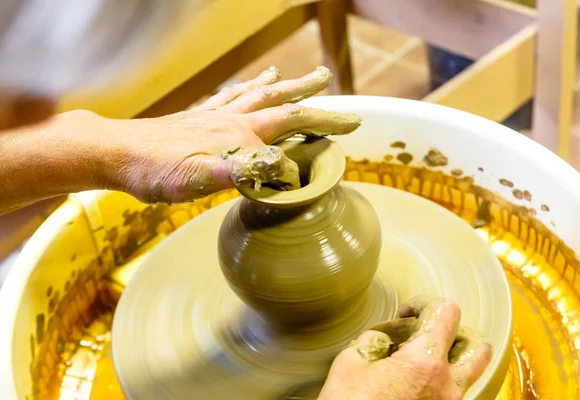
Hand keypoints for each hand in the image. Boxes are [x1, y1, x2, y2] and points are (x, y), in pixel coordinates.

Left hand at [100, 66, 360, 203]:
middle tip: (328, 81)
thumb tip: (285, 169)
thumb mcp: (202, 178)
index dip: (322, 128)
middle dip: (310, 97)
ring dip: (281, 85)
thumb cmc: (158, 170)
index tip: (349, 129)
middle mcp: (232, 121)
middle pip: (280, 103)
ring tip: (297, 76)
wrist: (117, 153)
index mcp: (240, 136)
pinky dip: (245, 89)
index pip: (292, 128)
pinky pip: (228, 98)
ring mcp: (214, 117)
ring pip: (257, 95)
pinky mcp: (197, 119)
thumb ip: (244, 172)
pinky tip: (247, 87)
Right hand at [318, 298, 491, 399]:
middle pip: (478, 346)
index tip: (406, 313)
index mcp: (425, 362)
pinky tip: (410, 382)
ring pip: (469, 373)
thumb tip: (384, 338)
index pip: (447, 311)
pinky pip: (452, 393)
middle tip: (426, 334)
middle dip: (455, 332)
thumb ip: (374, 339)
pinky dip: (439, 380)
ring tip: (417, 360)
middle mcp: (448, 386)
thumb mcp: (350, 361)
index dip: (423, 302)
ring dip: (450, 358)